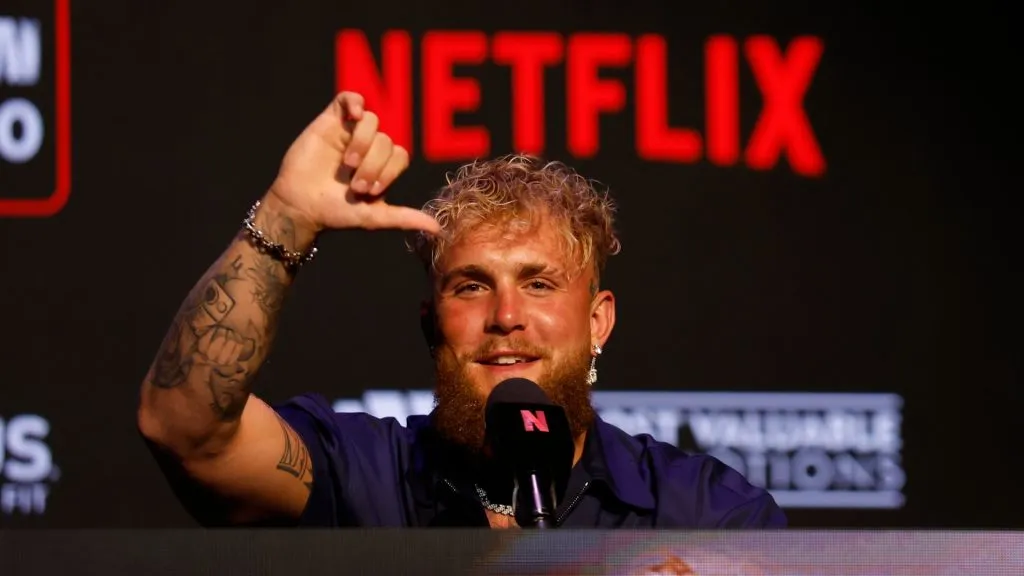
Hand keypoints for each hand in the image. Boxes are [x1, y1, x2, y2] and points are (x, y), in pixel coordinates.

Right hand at [268, 92, 439, 234]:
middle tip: (356, 185)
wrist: (299, 206)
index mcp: (382, 165)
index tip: (371, 190)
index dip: (389, 170)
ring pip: (372, 121)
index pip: (400, 155)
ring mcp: (350, 132)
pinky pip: (348, 99)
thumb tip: (437, 228)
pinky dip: (355, 102)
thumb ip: (404, 218)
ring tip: (348, 163)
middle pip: (387, 140)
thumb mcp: (372, 217)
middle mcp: (369, 146)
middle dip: (374, 164)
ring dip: (363, 143)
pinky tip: (354, 115)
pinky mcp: (330, 121)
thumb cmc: (335, 212)